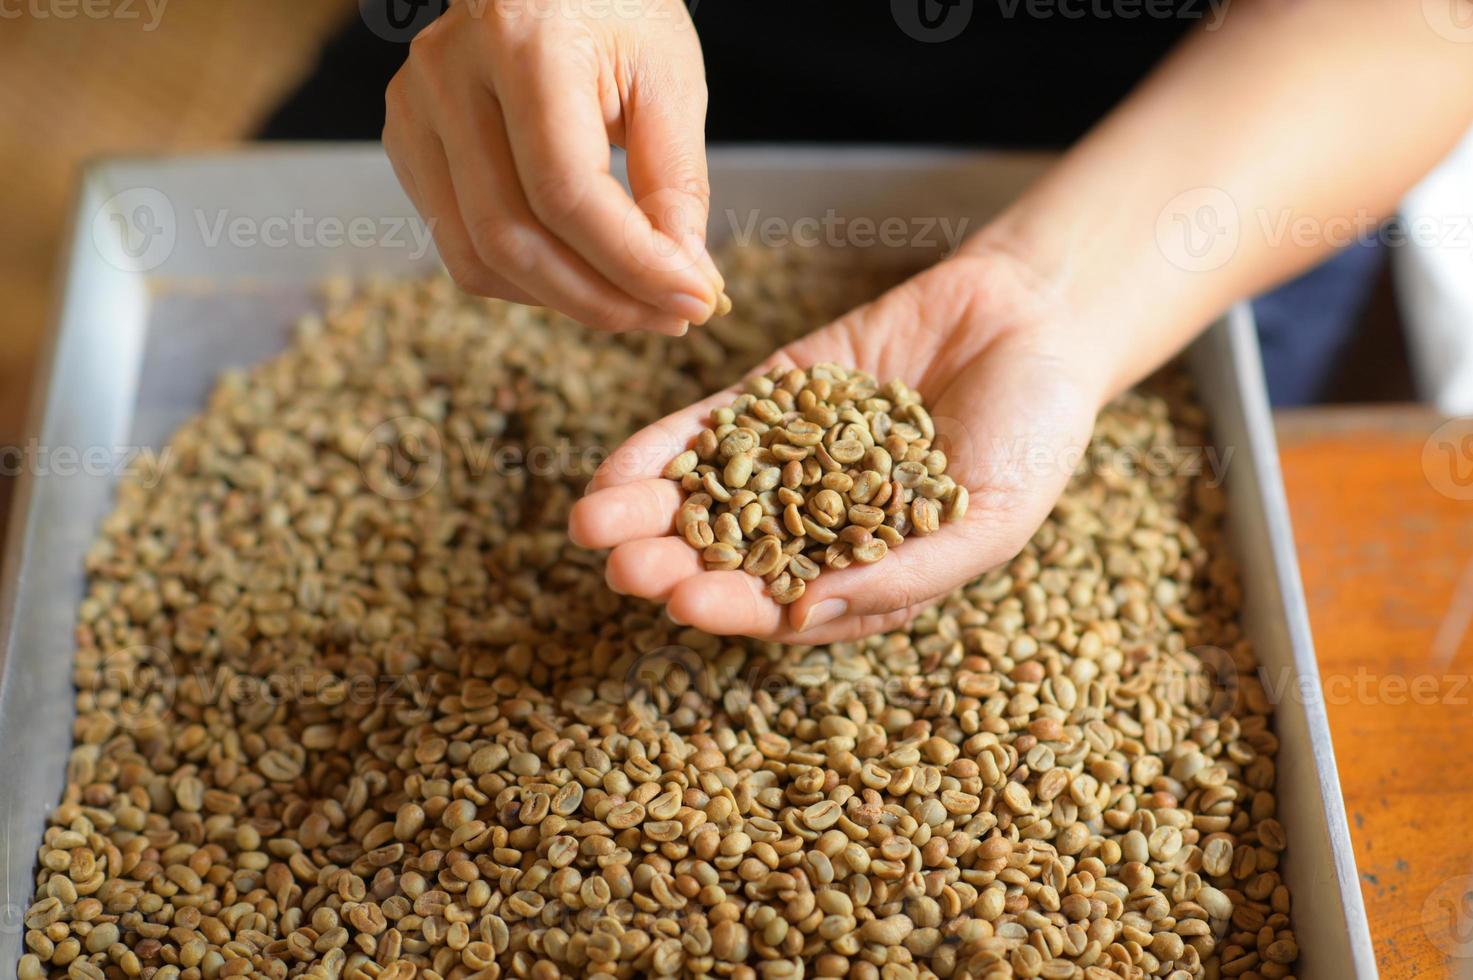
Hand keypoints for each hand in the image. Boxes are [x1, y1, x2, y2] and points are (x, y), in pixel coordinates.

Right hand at [382, 0, 722, 333]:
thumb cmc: (616, 7)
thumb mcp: (670, 77)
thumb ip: (677, 180)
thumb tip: (685, 279)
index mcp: (522, 41)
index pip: (566, 192)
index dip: (634, 264)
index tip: (695, 298)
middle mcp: (448, 75)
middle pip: (512, 238)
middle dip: (602, 299)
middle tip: (671, 316)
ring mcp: (415, 112)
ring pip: (479, 259)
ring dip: (566, 301)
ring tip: (636, 302)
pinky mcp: (408, 144)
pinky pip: (462, 248)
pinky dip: (528, 281)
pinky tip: (585, 273)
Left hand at [569, 244, 1106, 641]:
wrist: (1033, 319)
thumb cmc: (1034, 431)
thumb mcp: (990, 516)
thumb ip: (906, 568)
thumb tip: (807, 611)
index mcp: (866, 571)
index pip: (785, 602)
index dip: (735, 605)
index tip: (687, 603)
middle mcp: (818, 526)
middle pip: (728, 556)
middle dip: (672, 564)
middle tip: (622, 568)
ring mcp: (788, 460)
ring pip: (703, 496)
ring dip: (647, 513)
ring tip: (592, 523)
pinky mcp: (770, 401)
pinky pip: (707, 429)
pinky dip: (661, 448)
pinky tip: (615, 468)